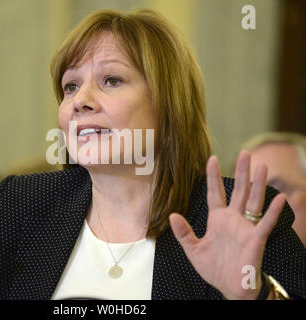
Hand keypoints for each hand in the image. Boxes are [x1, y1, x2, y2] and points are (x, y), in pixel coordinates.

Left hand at [169, 150, 285, 299]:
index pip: (215, 193)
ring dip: (258, 184)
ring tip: (262, 166)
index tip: (212, 158)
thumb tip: (172, 215)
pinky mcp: (256, 239)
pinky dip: (272, 212)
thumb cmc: (213, 268)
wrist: (229, 287)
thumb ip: (183, 233)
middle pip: (238, 191)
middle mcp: (233, 219)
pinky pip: (265, 223)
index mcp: (217, 219)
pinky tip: (279, 197)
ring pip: (253, 201)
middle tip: (245, 152)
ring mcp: (245, 227)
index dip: (213, 176)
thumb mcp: (193, 249)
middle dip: (241, 172)